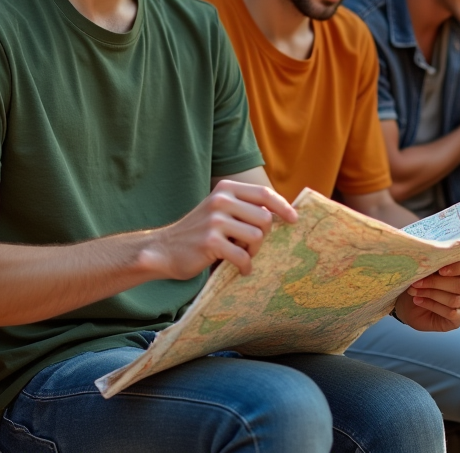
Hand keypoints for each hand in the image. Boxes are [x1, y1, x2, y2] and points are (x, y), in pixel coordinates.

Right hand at [151, 181, 297, 279]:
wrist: (165, 249)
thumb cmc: (200, 232)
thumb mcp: (220, 210)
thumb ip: (245, 207)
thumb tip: (281, 213)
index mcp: (226, 189)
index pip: (264, 193)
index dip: (283, 206)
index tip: (294, 219)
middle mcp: (221, 201)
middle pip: (264, 218)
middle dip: (264, 236)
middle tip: (252, 246)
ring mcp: (215, 221)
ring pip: (256, 237)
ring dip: (254, 251)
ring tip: (243, 255)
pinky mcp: (211, 242)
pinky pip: (243, 256)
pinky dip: (245, 266)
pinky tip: (241, 269)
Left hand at [394, 254, 459, 331]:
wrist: (410, 300)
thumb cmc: (421, 277)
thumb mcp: (426, 266)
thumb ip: (433, 261)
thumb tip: (429, 258)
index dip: (457, 267)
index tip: (439, 270)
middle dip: (436, 283)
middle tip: (416, 282)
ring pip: (456, 299)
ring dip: (431, 294)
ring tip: (414, 291)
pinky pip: (451, 312)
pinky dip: (432, 305)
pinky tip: (419, 301)